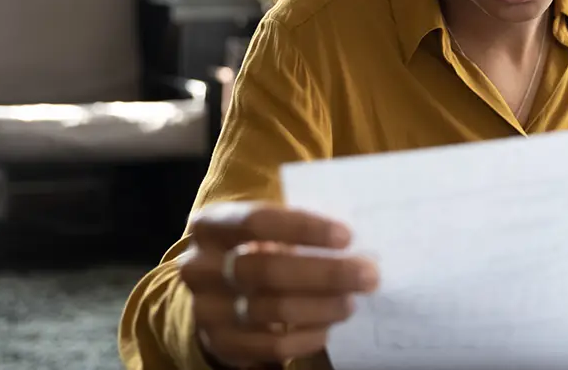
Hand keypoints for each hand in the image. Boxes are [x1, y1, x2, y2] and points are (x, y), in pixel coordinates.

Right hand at [177, 202, 378, 367]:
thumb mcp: (266, 228)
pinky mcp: (220, 343)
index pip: (257, 221)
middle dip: (325, 273)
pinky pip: (269, 346)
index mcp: (211, 226)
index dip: (303, 228)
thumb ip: (298, 226)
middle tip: (367, 274)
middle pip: (267, 270)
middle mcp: (200, 267)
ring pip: (271, 310)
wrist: (217, 294)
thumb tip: (356, 232)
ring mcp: (206, 309)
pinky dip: (306, 337)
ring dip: (321, 307)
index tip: (346, 236)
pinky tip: (328, 327)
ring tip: (351, 302)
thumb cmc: (257, 248)